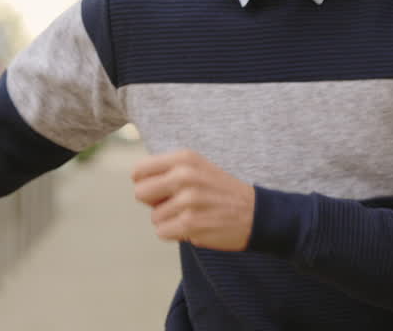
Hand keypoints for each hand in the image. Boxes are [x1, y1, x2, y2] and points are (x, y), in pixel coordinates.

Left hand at [132, 149, 254, 251]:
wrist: (256, 213)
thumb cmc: (220, 191)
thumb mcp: (197, 167)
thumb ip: (167, 170)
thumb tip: (136, 182)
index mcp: (184, 158)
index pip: (139, 171)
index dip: (146, 183)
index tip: (161, 189)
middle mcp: (184, 175)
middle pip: (140, 193)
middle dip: (154, 202)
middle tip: (176, 203)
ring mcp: (187, 200)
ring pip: (154, 217)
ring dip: (170, 220)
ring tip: (193, 214)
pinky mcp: (190, 224)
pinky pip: (163, 232)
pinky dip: (176, 233)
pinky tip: (195, 226)